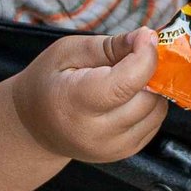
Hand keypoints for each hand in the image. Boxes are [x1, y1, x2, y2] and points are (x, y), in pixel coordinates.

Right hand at [7, 29, 169, 163]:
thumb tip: (147, 37)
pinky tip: (127, 97)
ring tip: (127, 78)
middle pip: (146, 97)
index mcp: (75, 103)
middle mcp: (96, 133)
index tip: (146, 38)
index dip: (145, 56)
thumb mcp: (68, 52)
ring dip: (151, 89)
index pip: (127, 82)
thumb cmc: (49, 83)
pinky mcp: (125, 153)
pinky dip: (149, 105)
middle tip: (132, 57)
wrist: (34, 127)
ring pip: (156, 111)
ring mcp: (112, 148)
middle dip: (148, 71)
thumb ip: (109, 45)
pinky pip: (154, 123)